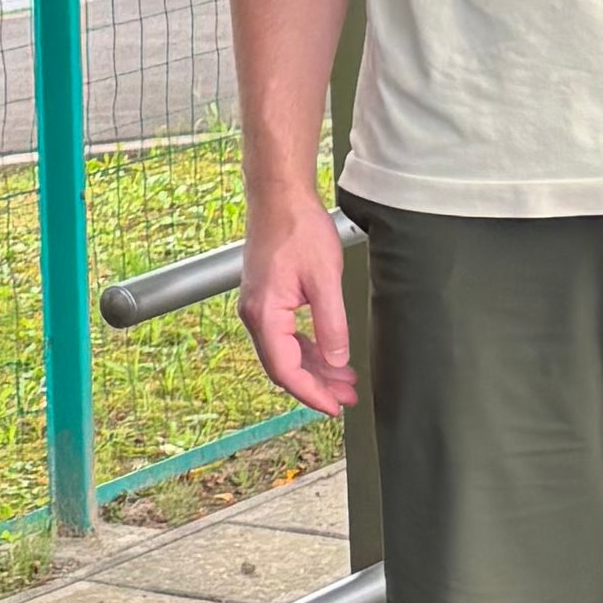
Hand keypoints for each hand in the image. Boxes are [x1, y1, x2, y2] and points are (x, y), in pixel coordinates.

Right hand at [238, 190, 356, 417]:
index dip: (312, 393)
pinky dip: (308, 349)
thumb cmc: (296, 228)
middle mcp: (255, 315)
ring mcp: (259, 307)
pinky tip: (328, 353)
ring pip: (286, 352)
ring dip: (315, 368)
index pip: (286, 370)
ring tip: (344, 380)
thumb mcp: (324, 279)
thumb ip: (331, 324)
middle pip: (284, 366)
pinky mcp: (267, 298)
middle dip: (317, 385)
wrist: (279, 196)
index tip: (335, 406)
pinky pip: (285, 335)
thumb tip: (337, 360)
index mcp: (265, 315)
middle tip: (347, 397)